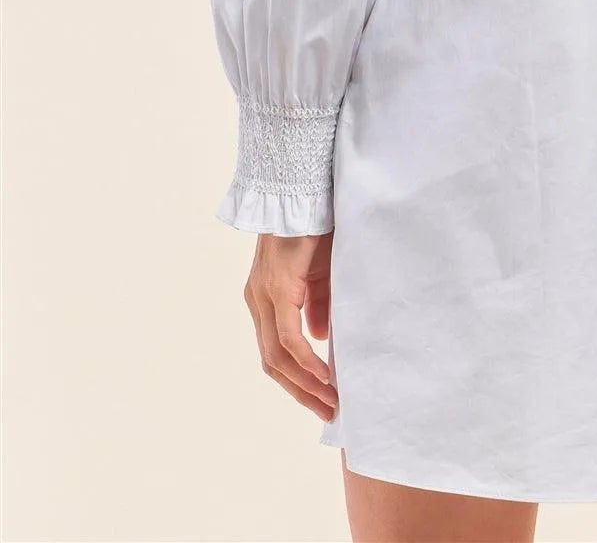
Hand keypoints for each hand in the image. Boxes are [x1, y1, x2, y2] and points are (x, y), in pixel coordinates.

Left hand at [245, 232, 337, 418]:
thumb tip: (318, 339)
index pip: (274, 353)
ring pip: (277, 356)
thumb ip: (316, 307)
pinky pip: (287, 337)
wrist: (306, 193)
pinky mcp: (277, 288)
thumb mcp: (320, 274)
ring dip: (305, 383)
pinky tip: (325, 375)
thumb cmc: (316, 228)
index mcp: (265, 299)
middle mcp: (257, 301)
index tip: (321, 399)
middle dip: (301, 391)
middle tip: (329, 411)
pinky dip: (306, 361)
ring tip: (331, 400)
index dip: (296, 380)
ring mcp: (262, 295)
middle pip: (272, 363)